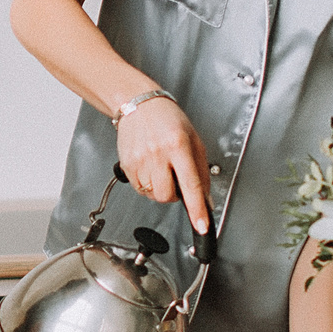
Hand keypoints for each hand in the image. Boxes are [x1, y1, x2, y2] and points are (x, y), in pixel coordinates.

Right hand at [115, 95, 213, 230]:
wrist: (139, 105)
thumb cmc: (168, 119)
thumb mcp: (193, 139)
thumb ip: (201, 170)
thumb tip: (205, 199)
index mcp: (178, 145)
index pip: (190, 184)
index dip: (197, 209)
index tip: (201, 225)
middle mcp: (157, 153)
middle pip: (167, 196)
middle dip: (174, 195)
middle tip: (175, 178)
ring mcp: (139, 160)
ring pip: (153, 195)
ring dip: (160, 188)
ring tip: (161, 168)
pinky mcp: (127, 165)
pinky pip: (140, 189)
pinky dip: (148, 184)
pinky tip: (150, 166)